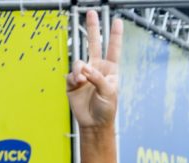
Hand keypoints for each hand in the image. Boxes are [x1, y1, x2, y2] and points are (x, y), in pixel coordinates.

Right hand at [66, 11, 122, 130]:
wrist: (94, 123)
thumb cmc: (106, 110)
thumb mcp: (109, 93)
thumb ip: (98, 78)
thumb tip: (85, 68)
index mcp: (110, 71)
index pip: (113, 49)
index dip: (115, 36)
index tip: (117, 21)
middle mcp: (97, 69)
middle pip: (94, 44)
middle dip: (92, 29)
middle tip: (91, 13)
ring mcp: (84, 74)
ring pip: (79, 61)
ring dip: (80, 70)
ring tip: (82, 80)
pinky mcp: (73, 81)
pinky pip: (71, 74)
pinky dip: (74, 78)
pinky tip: (78, 84)